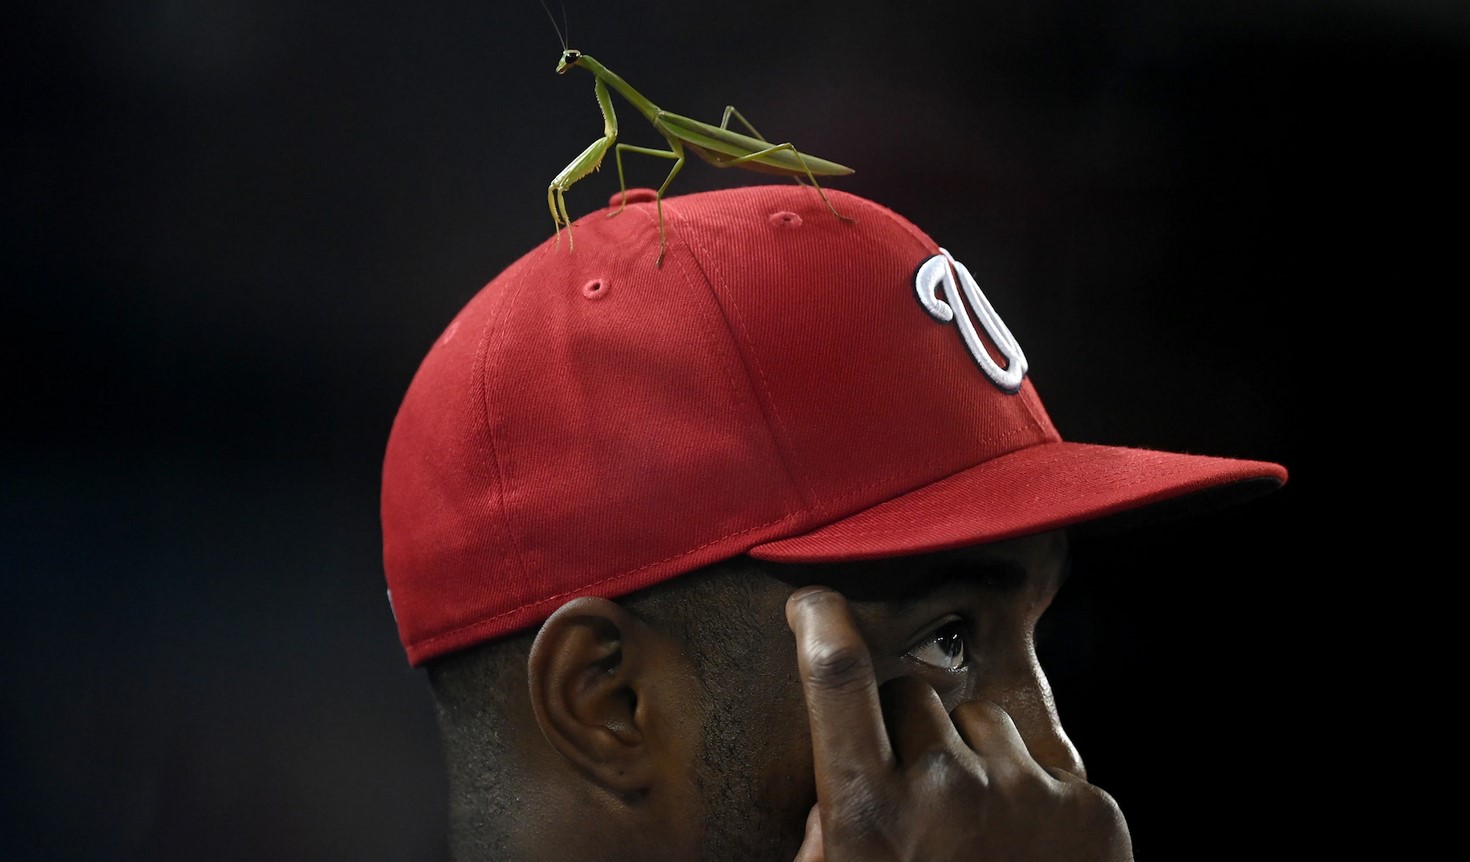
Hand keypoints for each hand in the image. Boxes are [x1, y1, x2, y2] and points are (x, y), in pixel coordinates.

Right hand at [785, 586, 1133, 861]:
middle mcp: (947, 789)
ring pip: (982, 720)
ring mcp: (1026, 793)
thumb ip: (828, 837)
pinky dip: (1032, 794)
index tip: (812, 605)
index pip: (838, 680)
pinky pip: (1045, 761)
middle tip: (917, 796)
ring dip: (973, 757)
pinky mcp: (1091, 806)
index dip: (821, 625)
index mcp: (871, 814)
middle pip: (914, 693)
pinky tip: (1026, 853)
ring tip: (978, 834)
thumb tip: (839, 786)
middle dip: (908, 731)